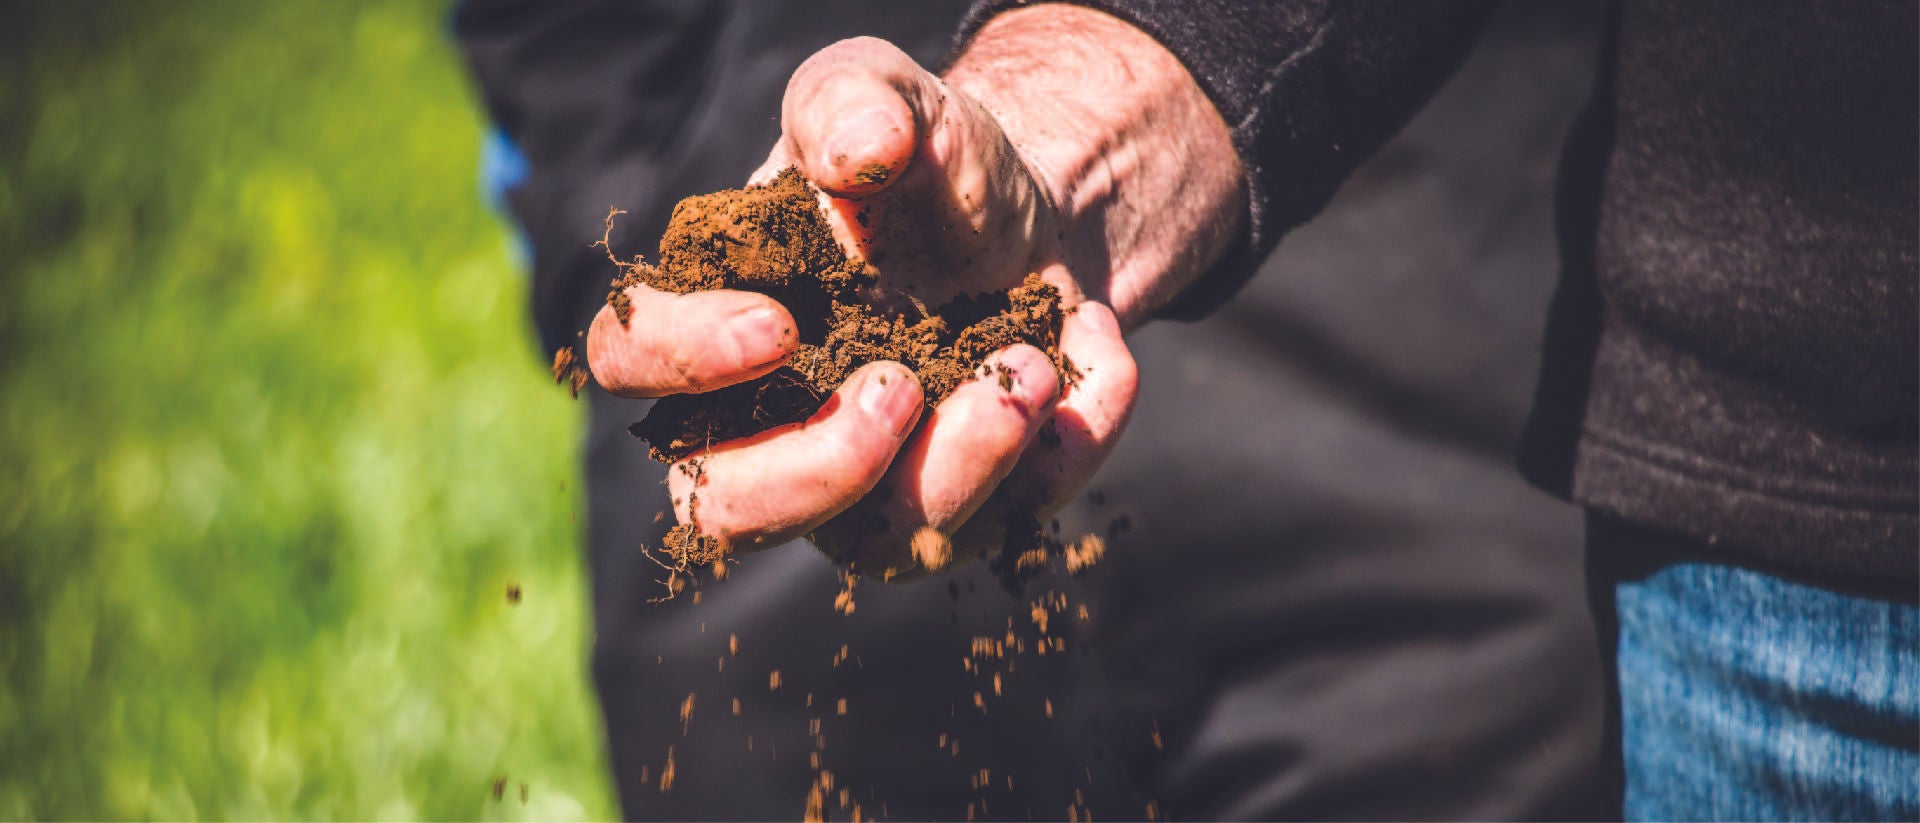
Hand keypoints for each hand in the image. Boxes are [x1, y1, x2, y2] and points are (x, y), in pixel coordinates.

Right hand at [586, 7, 1244, 578]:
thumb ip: (854, 102)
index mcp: (706, 315)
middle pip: (724, 512)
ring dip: (960, 470)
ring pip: (869, 545)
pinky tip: (1093, 358)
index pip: (629, 363)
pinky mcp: (950, 510)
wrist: (1034, 214)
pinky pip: (996, 525)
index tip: (781, 325)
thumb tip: (857, 153)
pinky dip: (1058, 453)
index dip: (685, 362)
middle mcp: (759, 423)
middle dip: (821, 466)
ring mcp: (854, 486)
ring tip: (1030, 371)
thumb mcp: (888, 95)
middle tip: (903, 384)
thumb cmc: (925, 162)